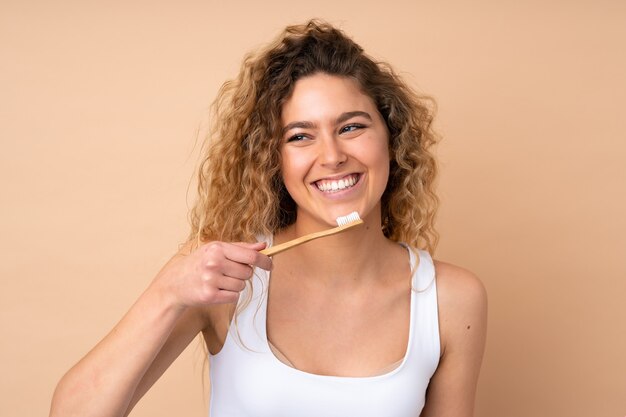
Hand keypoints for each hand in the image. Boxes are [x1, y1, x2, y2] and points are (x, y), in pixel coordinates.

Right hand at [152, 241, 271, 307]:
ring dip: (235, 285)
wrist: (174, 284)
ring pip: (241, 285)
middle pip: (248, 272)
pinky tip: (217, 290)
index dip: (264, 261)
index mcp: (217, 248)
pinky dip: (229, 294)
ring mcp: (211, 280)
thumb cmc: (198, 264)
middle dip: (243, 274)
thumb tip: (262, 246)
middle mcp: (214, 263)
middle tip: (229, 272)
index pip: (250, 256)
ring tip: (220, 281)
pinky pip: (234, 296)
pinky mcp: (210, 296)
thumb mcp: (216, 249)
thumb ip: (240, 248)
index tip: (270, 265)